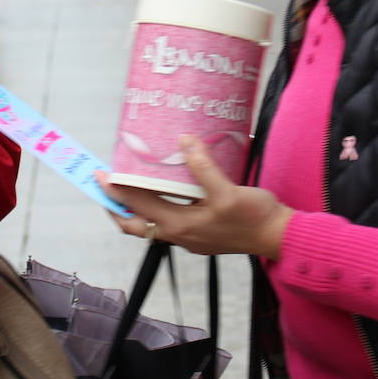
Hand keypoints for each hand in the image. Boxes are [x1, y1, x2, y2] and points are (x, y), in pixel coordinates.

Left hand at [95, 134, 294, 259]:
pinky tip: (163, 193)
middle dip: (115, 207)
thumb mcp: (228, 191)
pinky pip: (168, 223)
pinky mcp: (200, 235)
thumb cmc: (254, 217)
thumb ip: (204, 167)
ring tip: (126, 190)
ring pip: (149, 226)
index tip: (100, 174)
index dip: (116, 189)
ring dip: (134, 210)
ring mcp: (189, 238)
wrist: (278, 237)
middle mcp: (179, 235)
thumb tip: (183, 140)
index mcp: (180, 225)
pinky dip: (156, 210)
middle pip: (134, 225)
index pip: (137, 205)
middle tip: (104, 187)